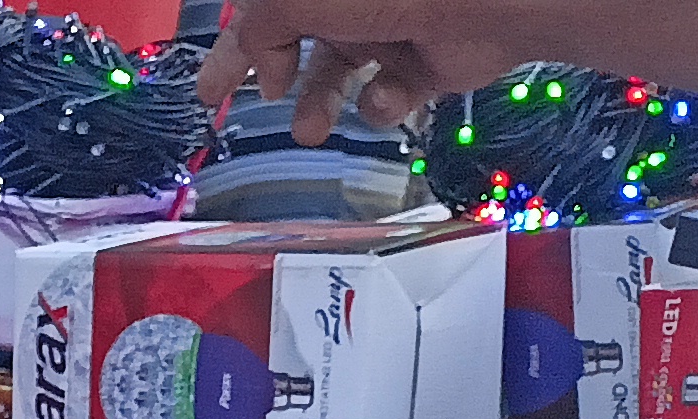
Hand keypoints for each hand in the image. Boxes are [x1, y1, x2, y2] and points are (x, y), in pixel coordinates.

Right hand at [198, 0, 535, 142]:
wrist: (483, 5)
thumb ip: (258, 27)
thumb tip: (254, 55)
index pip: (264, 8)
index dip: (236, 42)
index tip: (214, 82)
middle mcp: (353, 0)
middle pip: (294, 38)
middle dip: (264, 73)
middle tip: (237, 103)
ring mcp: (388, 28)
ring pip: (336, 74)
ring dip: (317, 104)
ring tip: (310, 127)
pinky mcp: (422, 64)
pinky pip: (385, 96)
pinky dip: (381, 104)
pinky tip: (390, 94)